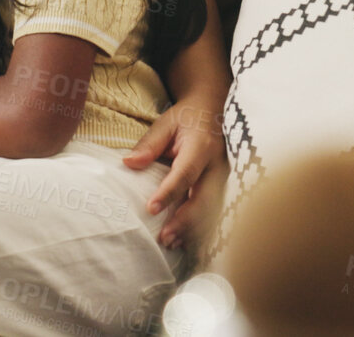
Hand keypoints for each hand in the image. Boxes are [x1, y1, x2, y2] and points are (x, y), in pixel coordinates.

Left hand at [123, 99, 226, 250]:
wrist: (212, 110)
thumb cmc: (185, 118)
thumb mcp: (165, 123)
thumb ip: (149, 144)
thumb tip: (128, 163)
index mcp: (201, 147)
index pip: (185, 174)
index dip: (169, 193)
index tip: (151, 209)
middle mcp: (217, 165)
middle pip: (204, 198)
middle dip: (184, 221)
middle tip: (164, 238)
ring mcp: (225, 178)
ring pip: (212, 210)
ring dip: (192, 229)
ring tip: (171, 243)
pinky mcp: (225, 186)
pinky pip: (215, 211)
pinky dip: (200, 227)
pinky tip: (185, 240)